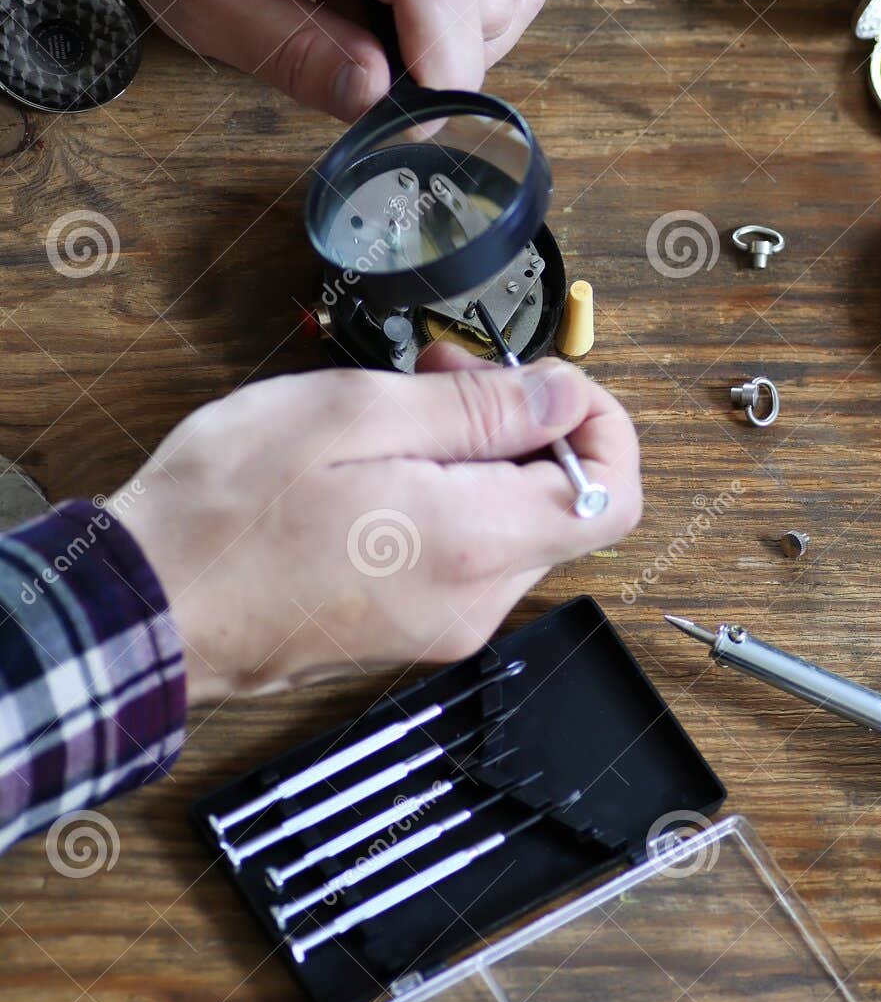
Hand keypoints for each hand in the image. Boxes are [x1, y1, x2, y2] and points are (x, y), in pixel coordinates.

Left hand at [106, 0, 546, 117]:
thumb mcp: (206, 0)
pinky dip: (464, 15)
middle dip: (439, 60)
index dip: (443, 65)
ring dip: (455, 39)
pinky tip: (394, 8)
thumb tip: (378, 100)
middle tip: (357, 64)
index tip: (414, 125)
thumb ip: (295, 55)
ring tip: (368, 26)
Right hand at [106, 352, 640, 703]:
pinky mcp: (412, 629)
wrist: (146, 609)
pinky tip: (378, 467)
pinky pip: (468, 554)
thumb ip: (478, 408)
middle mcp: (477, 600)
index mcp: (476, 544)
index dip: (596, 421)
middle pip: (563, 503)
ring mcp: (445, 623)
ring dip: (480, 457)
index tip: (536, 378)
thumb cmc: (227, 511)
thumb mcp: (352, 415)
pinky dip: (448, 498)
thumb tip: (565, 392)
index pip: (612, 493)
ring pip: (514, 525)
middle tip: (440, 372)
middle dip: (523, 423)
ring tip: (392, 417)